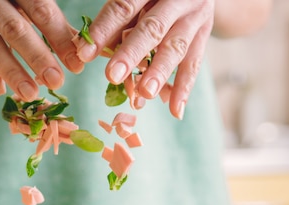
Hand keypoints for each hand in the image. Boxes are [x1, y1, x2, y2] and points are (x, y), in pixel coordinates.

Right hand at [0, 0, 84, 110]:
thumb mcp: (30, 2)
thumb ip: (55, 22)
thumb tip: (85, 50)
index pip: (41, 10)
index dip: (60, 38)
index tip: (77, 65)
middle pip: (14, 28)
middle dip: (37, 56)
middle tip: (56, 82)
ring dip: (11, 72)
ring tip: (30, 95)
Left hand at [77, 0, 214, 118]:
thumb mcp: (136, 1)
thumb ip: (117, 22)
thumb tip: (89, 51)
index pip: (124, 7)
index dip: (103, 30)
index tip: (84, 53)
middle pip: (152, 28)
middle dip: (131, 54)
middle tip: (112, 76)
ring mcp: (195, 16)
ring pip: (176, 46)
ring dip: (159, 72)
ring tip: (144, 93)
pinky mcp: (204, 34)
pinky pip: (194, 63)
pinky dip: (183, 88)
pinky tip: (174, 110)